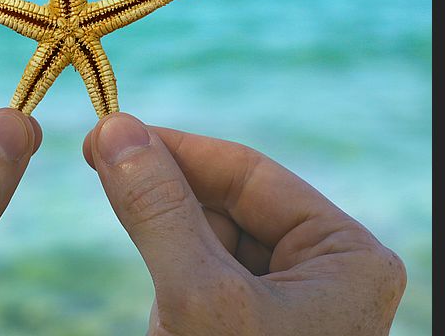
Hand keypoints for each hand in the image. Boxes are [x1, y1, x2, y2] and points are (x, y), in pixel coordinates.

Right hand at [83, 113, 406, 335]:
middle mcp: (325, 271)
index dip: (180, 146)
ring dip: (163, 224)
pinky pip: (204, 273)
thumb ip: (160, 211)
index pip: (252, 173)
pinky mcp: (252, 324)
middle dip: (166, 183)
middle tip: (99, 154)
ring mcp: (289, 300)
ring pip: (212, 235)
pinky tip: (152, 274)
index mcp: (345, 253)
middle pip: (231, 201)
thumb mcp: (198, 297)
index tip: (115, 127)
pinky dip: (168, 266)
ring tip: (118, 203)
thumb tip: (117, 129)